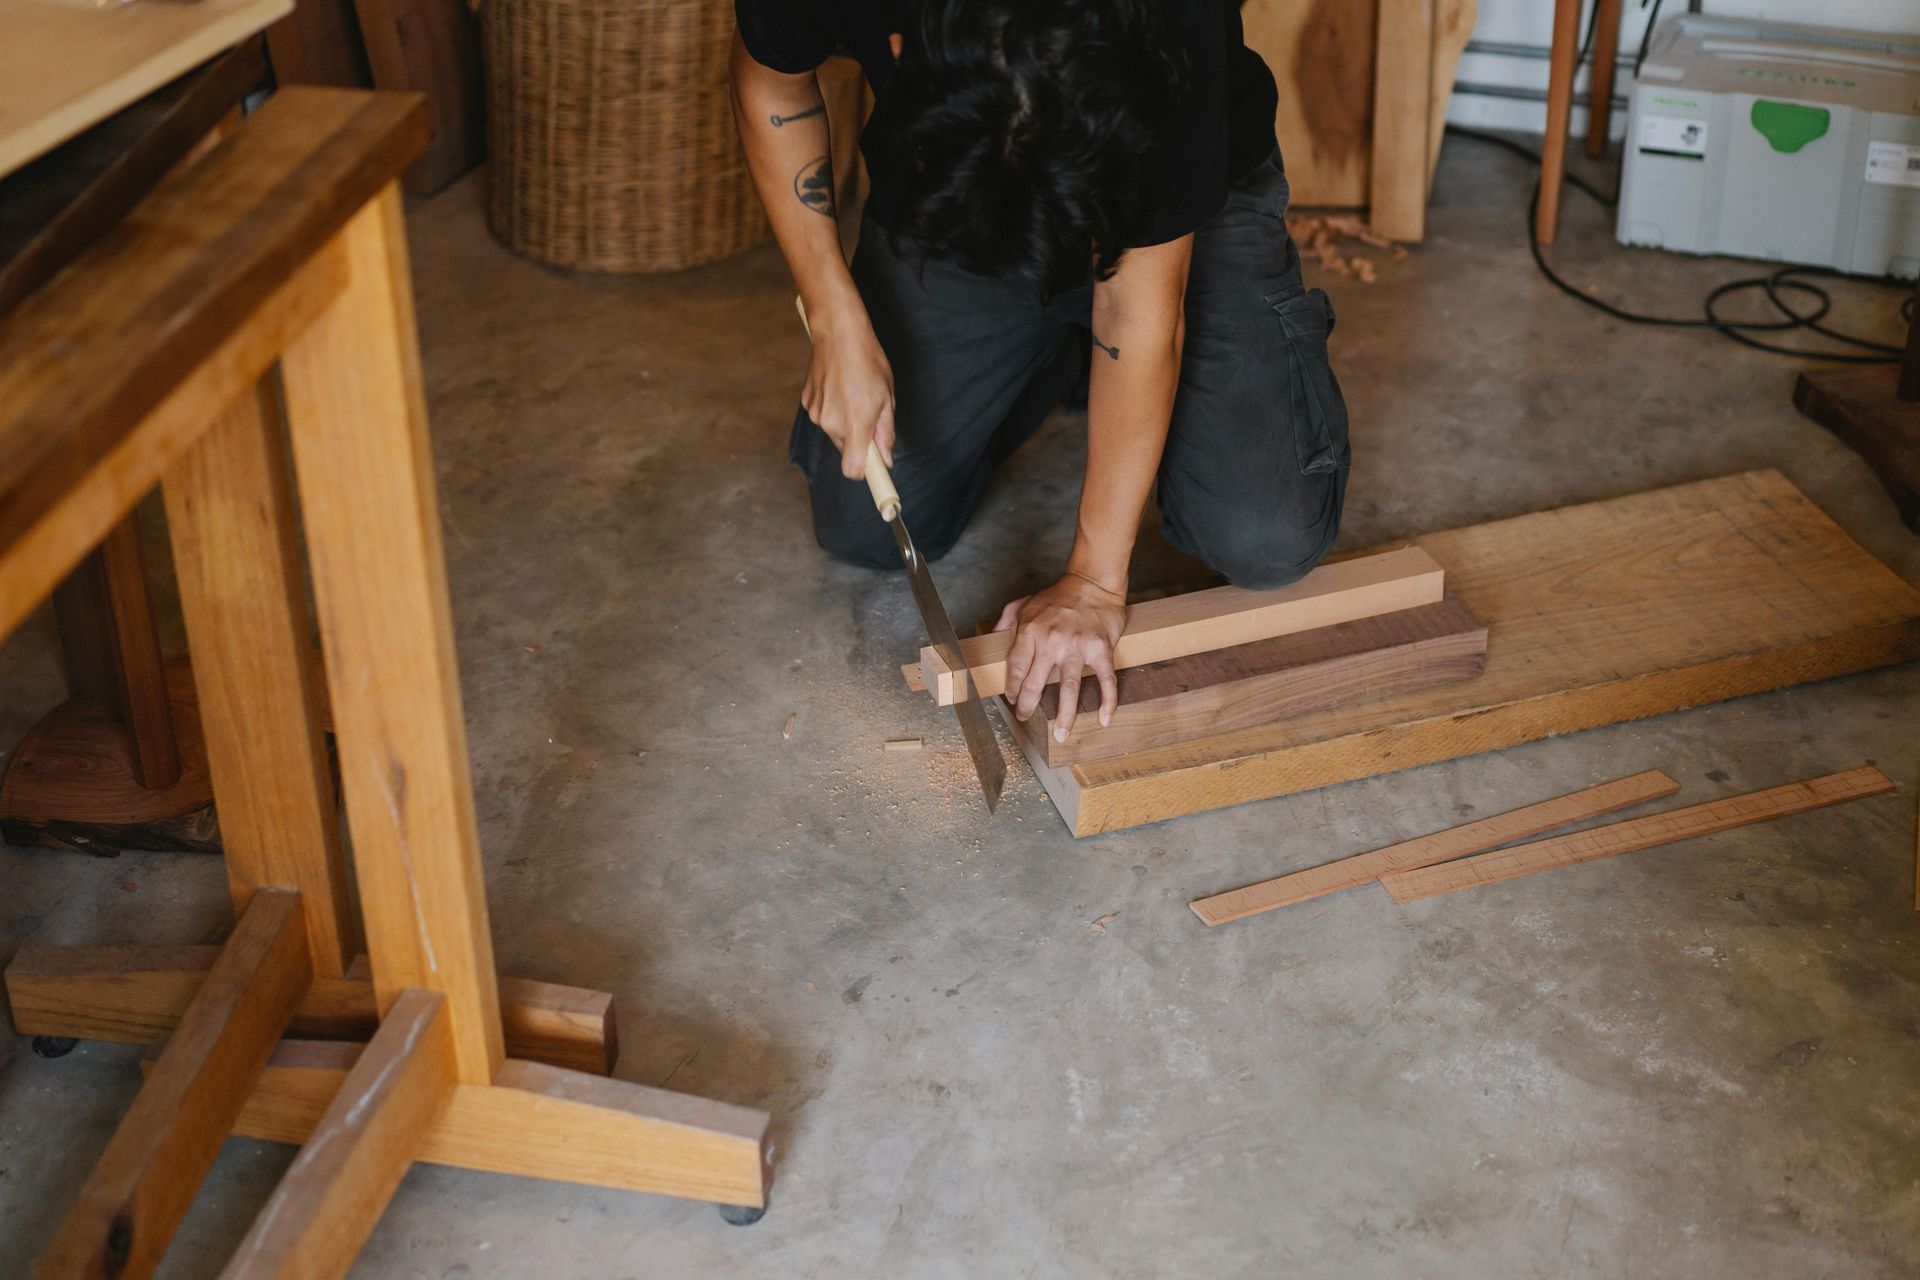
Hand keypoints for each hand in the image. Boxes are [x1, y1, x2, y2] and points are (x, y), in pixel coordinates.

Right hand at [802, 307, 894, 479]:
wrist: (838, 333)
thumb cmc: (868, 361)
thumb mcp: (887, 397)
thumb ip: (885, 432)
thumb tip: (886, 458)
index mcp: (856, 424)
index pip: (853, 470)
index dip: (864, 472)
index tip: (875, 469)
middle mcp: (832, 424)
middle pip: (846, 450)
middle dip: (858, 440)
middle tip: (869, 414)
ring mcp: (816, 414)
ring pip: (835, 433)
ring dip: (845, 422)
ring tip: (853, 394)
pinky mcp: (807, 403)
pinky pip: (823, 417)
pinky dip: (832, 409)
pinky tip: (839, 387)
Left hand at [994, 573, 1126, 740]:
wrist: (1093, 582)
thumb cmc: (1058, 595)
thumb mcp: (1024, 602)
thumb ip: (1006, 620)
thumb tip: (993, 638)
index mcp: (1030, 631)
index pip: (1016, 668)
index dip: (1012, 689)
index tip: (1012, 700)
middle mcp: (1052, 641)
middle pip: (1036, 683)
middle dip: (1028, 706)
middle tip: (1025, 718)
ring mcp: (1077, 646)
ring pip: (1069, 688)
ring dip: (1065, 716)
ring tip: (1062, 735)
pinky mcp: (1101, 649)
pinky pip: (1105, 680)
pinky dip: (1107, 701)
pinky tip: (1104, 719)